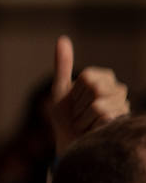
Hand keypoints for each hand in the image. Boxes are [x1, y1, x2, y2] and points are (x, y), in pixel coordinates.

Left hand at [50, 36, 129, 155]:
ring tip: (84, 123)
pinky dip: (89, 126)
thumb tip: (62, 38)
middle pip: (94, 88)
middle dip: (78, 106)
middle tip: (78, 114)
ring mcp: (122, 105)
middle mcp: (117, 88)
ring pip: (98, 104)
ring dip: (82, 118)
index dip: (74, 94)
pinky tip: (92, 130)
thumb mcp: (60, 91)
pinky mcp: (122, 121)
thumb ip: (63, 66)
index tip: (73, 103)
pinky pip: (103, 117)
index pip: (87, 77)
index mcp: (104, 77)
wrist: (69, 144)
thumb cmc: (65, 118)